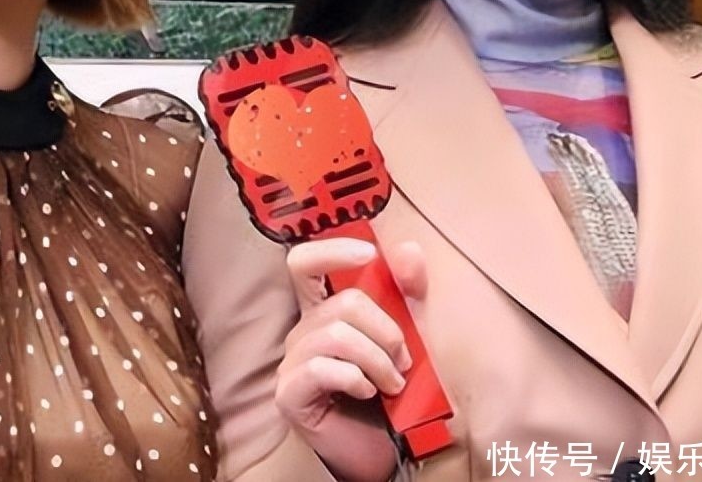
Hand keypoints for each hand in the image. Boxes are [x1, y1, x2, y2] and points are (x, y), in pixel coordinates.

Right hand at [275, 237, 427, 435]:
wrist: (387, 452)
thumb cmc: (393, 392)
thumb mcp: (412, 335)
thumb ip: (409, 293)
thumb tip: (409, 250)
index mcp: (324, 310)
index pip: (305, 263)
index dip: (331, 250)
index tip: (368, 254)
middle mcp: (303, 331)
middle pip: (339, 303)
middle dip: (386, 331)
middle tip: (404, 362)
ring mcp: (292, 362)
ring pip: (336, 335)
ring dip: (377, 360)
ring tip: (394, 384)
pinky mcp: (289, 393)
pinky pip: (321, 368)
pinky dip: (355, 378)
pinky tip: (368, 393)